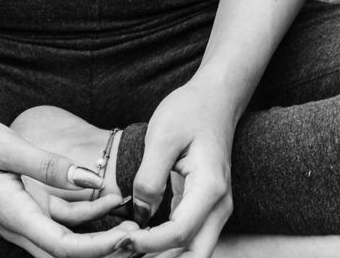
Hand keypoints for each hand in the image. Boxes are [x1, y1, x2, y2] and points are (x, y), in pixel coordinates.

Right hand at [0, 110, 138, 257]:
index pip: (65, 249)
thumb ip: (47, 164)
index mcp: (14, 217)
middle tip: (142, 233)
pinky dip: (83, 215)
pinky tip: (104, 198)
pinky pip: (58, 222)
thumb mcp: (6, 146)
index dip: (100, 249)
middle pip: (68, 254)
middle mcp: (18, 227)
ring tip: (131, 214)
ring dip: (97, 233)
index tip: (130, 235)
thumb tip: (88, 179)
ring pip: (65, 240)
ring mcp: (20, 219)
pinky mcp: (22, 208)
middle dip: (105, 250)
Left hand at [128, 79, 236, 257]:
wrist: (215, 98)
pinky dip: (167, 245)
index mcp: (210, 188)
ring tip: (128, 250)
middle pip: (195, 255)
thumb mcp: (162, 136)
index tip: (120, 240)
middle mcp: (219, 205)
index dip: (148, 243)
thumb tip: (139, 215)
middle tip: (124, 254)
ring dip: (163, 256)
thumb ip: (149, 178)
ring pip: (193, 251)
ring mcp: (215, 208)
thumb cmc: (189, 110)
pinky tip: (140, 241)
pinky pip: (189, 236)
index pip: (179, 233)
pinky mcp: (205, 206)